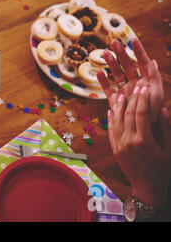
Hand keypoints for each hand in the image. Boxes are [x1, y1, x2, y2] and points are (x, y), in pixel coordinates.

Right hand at [97, 39, 163, 122]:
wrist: (145, 131)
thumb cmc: (155, 115)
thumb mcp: (157, 95)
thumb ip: (154, 79)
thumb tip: (152, 62)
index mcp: (148, 82)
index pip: (143, 62)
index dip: (138, 51)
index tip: (132, 40)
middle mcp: (136, 84)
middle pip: (128, 65)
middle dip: (121, 53)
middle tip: (113, 42)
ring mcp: (125, 91)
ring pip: (117, 74)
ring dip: (111, 63)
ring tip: (104, 53)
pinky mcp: (116, 100)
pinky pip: (108, 89)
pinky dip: (103, 81)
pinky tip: (99, 72)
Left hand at [108, 83, 169, 207]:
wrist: (147, 188)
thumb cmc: (162, 169)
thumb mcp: (169, 150)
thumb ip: (165, 129)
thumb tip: (162, 108)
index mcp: (144, 141)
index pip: (142, 114)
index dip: (142, 100)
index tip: (144, 89)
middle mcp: (129, 141)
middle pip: (129, 115)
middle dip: (132, 99)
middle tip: (134, 87)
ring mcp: (120, 146)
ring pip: (117, 121)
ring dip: (118, 107)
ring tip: (120, 95)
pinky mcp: (114, 150)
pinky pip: (111, 131)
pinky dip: (111, 120)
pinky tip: (111, 110)